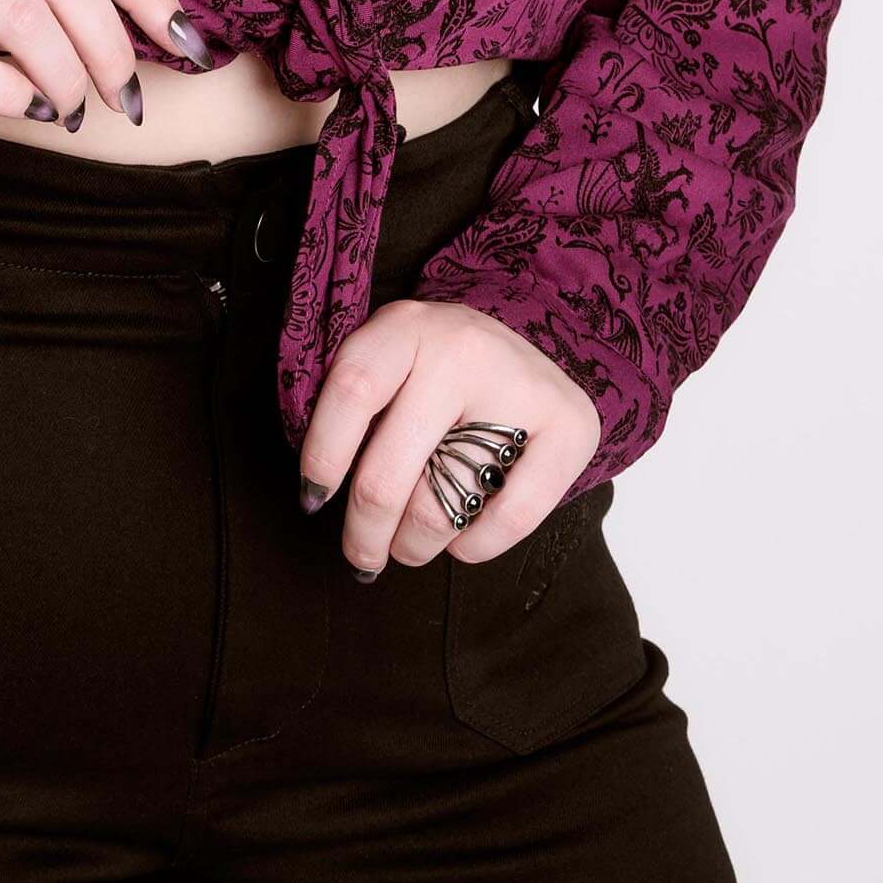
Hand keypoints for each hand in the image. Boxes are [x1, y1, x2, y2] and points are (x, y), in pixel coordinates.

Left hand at [300, 299, 603, 573]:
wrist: (539, 334)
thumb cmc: (440, 365)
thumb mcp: (393, 358)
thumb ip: (359, 406)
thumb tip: (319, 494)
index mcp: (406, 327)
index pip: (352, 393)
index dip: (323, 456)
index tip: (312, 499)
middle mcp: (461, 350)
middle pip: (389, 470)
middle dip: (365, 531)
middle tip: (360, 555)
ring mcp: (519, 386)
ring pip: (444, 503)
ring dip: (414, 544)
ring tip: (407, 547)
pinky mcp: (570, 426)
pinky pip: (509, 518)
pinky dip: (473, 547)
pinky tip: (459, 544)